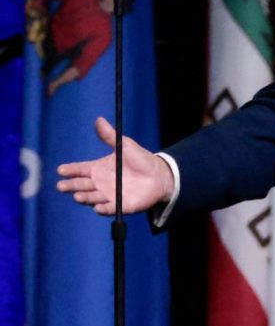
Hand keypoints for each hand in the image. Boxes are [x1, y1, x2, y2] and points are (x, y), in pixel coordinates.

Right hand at [56, 117, 174, 214]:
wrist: (159, 175)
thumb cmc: (140, 159)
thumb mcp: (125, 145)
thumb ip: (110, 136)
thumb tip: (99, 119)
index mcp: (98, 169)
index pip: (80, 169)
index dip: (70, 170)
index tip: (61, 170)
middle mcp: (99, 183)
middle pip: (82, 185)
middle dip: (71, 185)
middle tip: (62, 186)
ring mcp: (108, 195)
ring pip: (92, 197)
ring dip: (84, 197)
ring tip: (77, 196)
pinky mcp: (120, 205)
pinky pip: (109, 208)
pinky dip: (103, 209)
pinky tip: (98, 207)